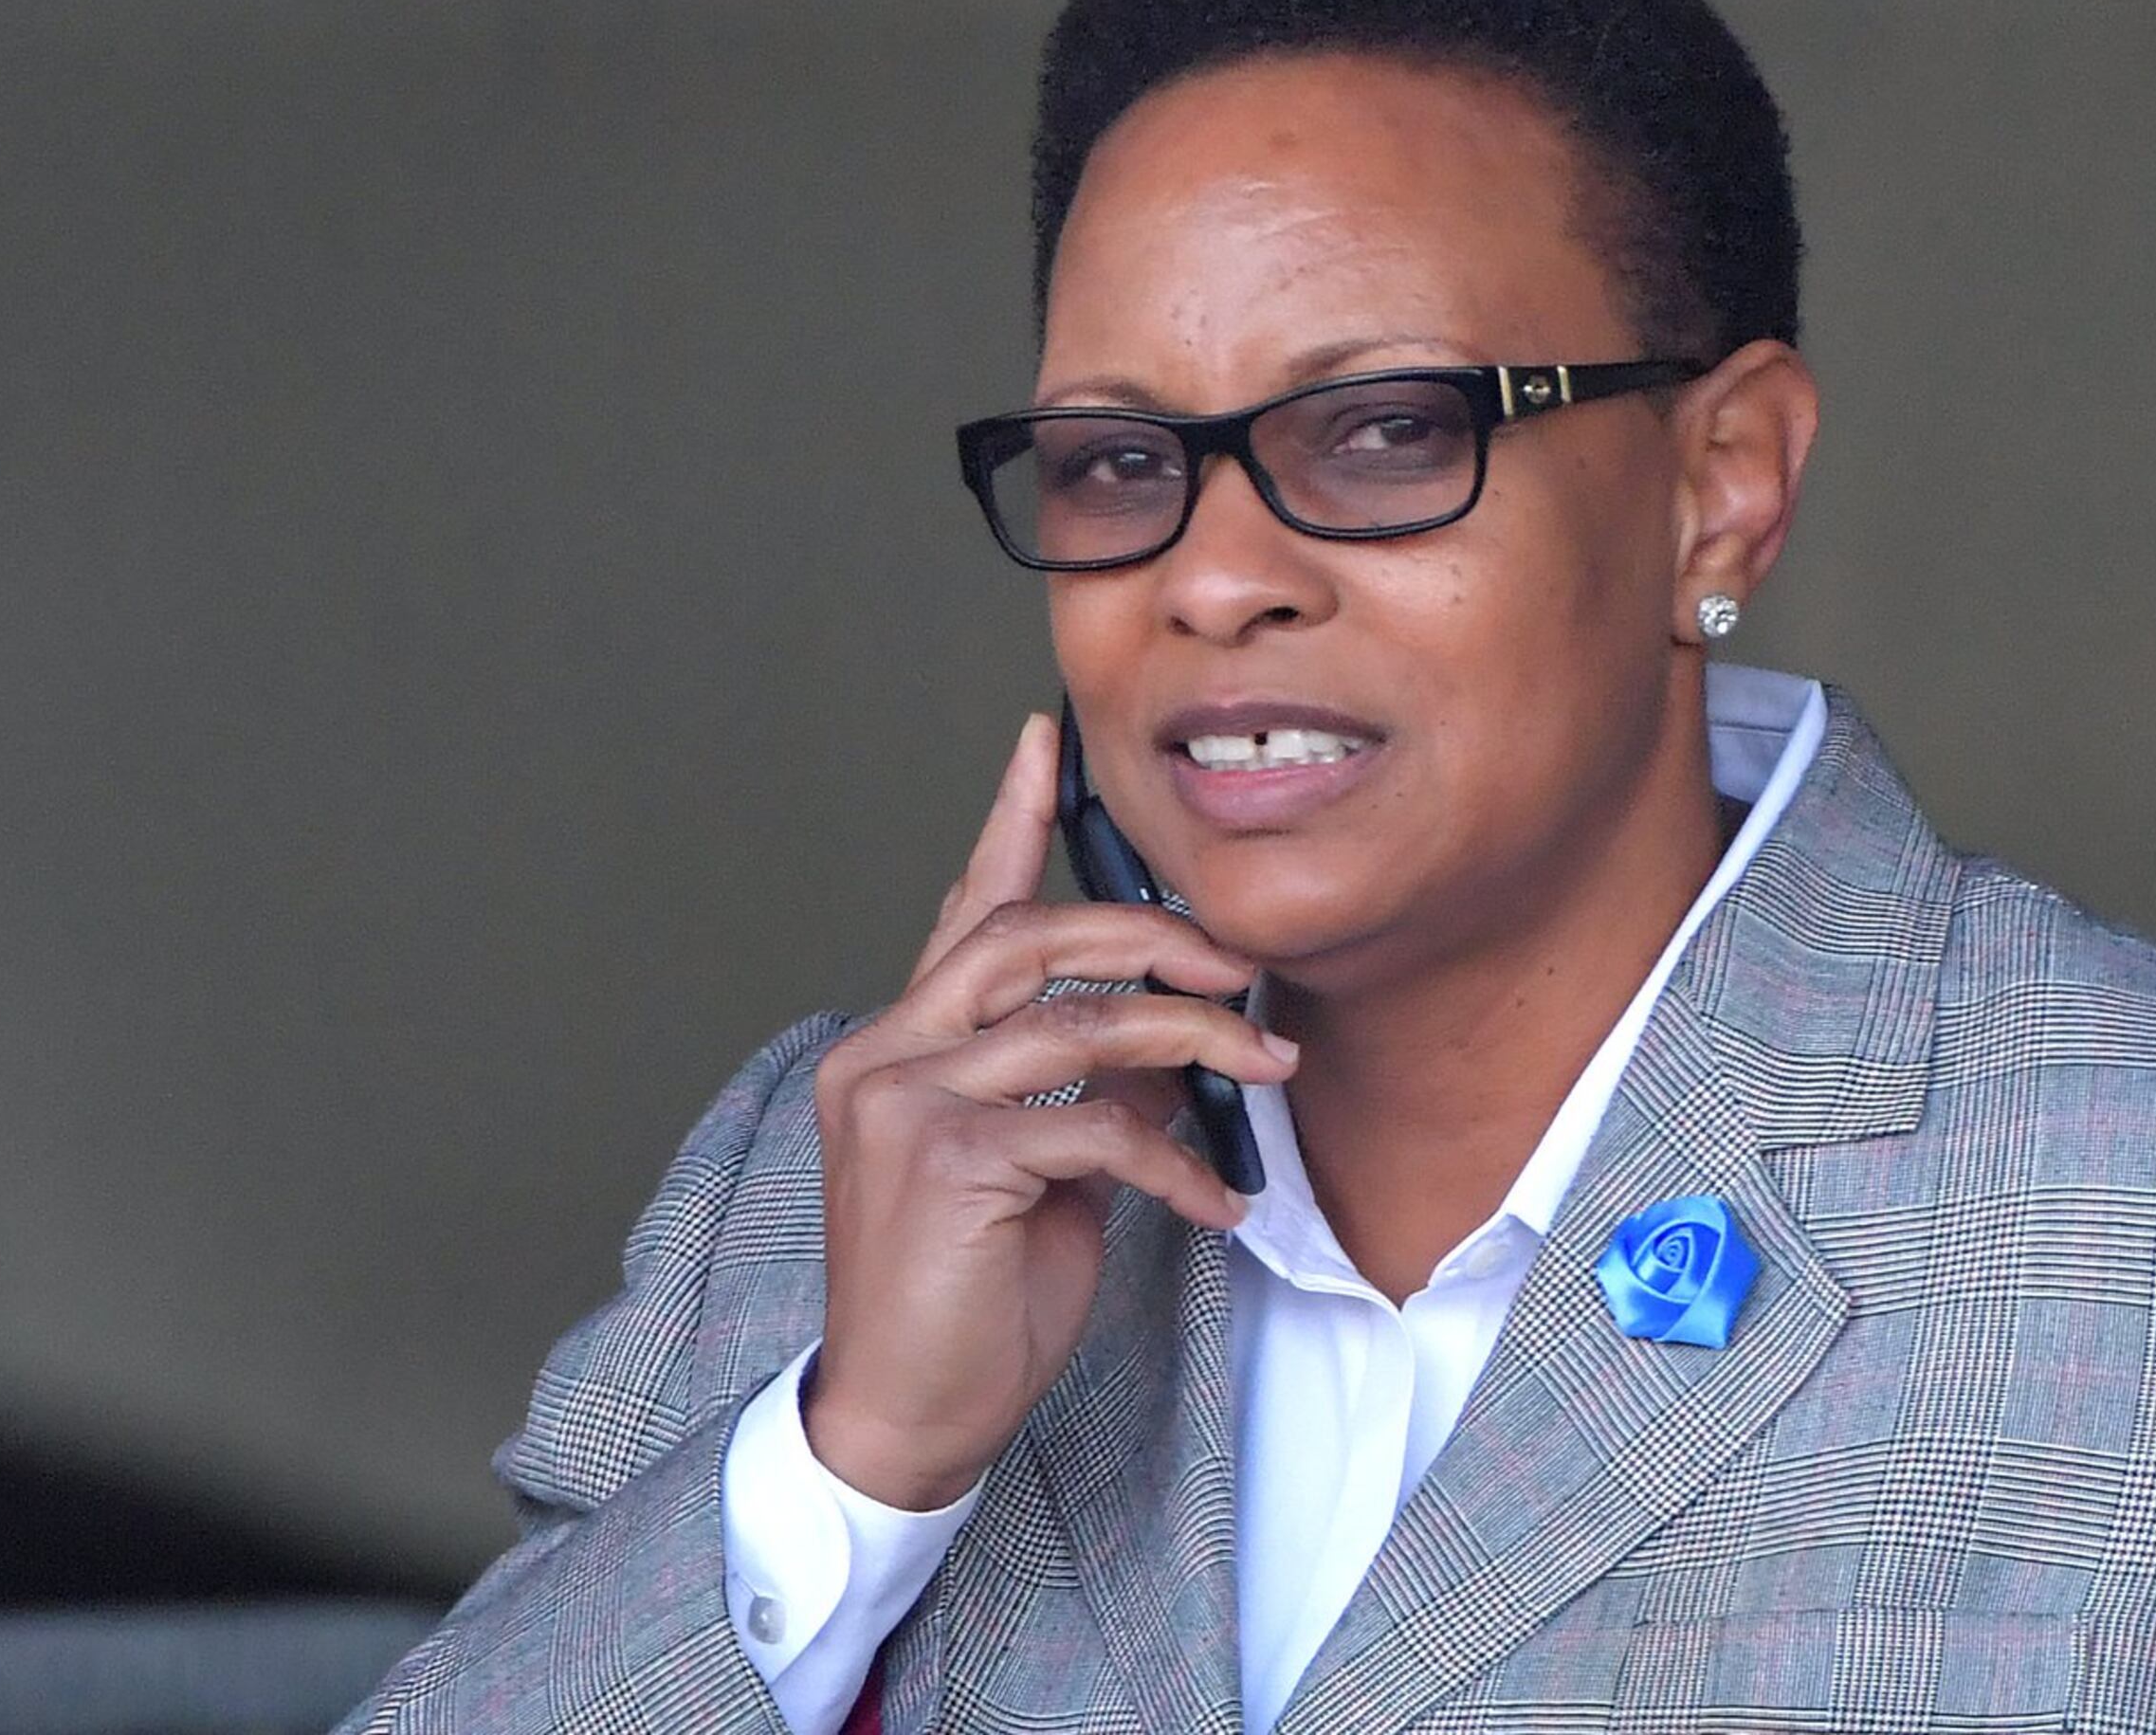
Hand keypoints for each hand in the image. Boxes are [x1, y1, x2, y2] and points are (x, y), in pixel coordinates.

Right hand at [800, 711, 1296, 1510]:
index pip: (962, 909)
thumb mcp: (1040, 1175)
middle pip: (1031, 935)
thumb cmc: (969, 1300)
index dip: (1006, 818)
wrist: (906, 1416)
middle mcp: (886, 1051)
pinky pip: (1096, 1123)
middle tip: (1243, 964)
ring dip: (1198, 1038)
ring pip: (1080, 1020)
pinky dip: (1175, 1157)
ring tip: (1270, 1064)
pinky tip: (1217, 1201)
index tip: (1044, 738)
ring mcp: (906, 1101)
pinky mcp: (947, 1161)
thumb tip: (1171, 1048)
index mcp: (901, 1043)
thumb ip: (1080, 1091)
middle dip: (1155, 936)